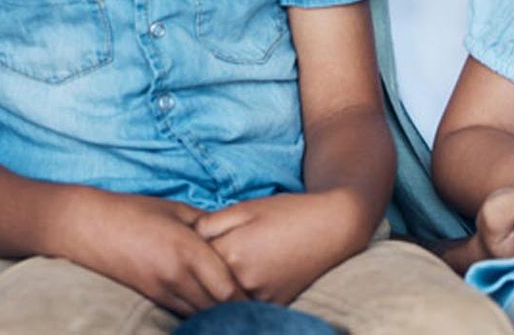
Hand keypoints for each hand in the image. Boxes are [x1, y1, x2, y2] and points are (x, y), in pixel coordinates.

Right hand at [60, 189, 246, 314]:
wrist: (86, 226)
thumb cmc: (133, 211)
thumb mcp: (176, 210)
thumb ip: (208, 226)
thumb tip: (233, 237)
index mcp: (188, 251)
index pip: (229, 289)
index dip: (250, 299)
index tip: (268, 296)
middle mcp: (177, 277)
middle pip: (219, 309)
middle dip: (241, 311)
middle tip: (262, 310)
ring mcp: (162, 291)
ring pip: (201, 316)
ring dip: (221, 315)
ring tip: (241, 313)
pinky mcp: (150, 298)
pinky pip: (182, 313)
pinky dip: (200, 314)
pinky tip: (211, 311)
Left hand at [194, 191, 373, 303]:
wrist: (334, 227)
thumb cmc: (288, 213)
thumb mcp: (244, 208)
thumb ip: (210, 224)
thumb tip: (187, 239)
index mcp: (232, 253)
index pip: (194, 261)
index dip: (187, 254)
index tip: (179, 250)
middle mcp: (244, 281)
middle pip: (207, 284)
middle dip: (197, 275)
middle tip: (189, 265)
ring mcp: (261, 298)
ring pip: (224, 299)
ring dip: (215, 290)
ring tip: (213, 275)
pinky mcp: (275, 306)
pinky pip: (245, 306)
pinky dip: (237, 298)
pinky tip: (237, 284)